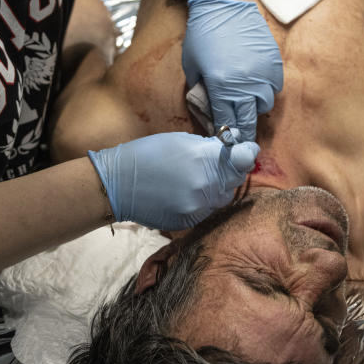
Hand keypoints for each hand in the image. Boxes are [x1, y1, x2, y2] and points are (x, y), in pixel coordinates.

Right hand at [88, 132, 259, 230]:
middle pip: (233, 181)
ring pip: (221, 199)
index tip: (246, 150)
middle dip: (229, 171)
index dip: (246, 154)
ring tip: (196, 178)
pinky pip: (205, 211)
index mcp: (204, 161)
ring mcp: (197, 208)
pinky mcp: (188, 222)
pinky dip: (201, 201)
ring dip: (216, 188)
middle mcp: (205, 187)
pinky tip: (184, 192)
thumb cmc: (147, 154)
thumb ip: (208, 147)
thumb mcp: (180, 140)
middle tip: (216, 163)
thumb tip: (229, 147)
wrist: (117, 184)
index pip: (243, 160)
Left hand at [182, 0, 283, 141]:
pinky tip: (256, 85)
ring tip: (246, 103)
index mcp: (221, 87)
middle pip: (249, 120)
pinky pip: (275, 86)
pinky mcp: (274, 62)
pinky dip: (266, 90)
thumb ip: (200, 91)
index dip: (226, 135)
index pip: (227, 123)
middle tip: (239, 135)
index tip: (225, 141)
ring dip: (255, 108)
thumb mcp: (192, 66)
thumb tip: (209, 110)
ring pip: (265, 105)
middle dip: (243, 130)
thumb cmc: (202, 34)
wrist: (224, 4)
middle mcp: (245, 84)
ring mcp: (262, 73)